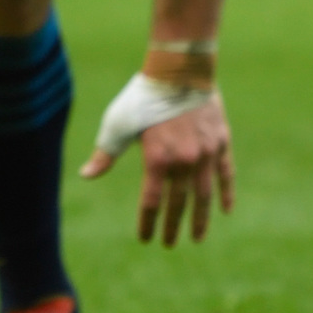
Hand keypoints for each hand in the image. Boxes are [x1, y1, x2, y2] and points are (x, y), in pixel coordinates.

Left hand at [80, 76, 232, 245]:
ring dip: (200, 218)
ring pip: (204, 195)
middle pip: (177, 203)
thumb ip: (106, 153)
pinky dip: (226, 193)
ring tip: (196, 236)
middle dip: (172, 226)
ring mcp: (205, 154)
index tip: (146, 239)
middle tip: (169, 243)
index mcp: (157, 160)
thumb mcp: (118, 124)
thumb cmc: (143, 96)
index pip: (151, 202)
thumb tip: (85, 175)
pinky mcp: (221, 143)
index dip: (148, 223)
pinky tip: (225, 210)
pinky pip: (226, 174)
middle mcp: (183, 162)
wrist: (179, 69)